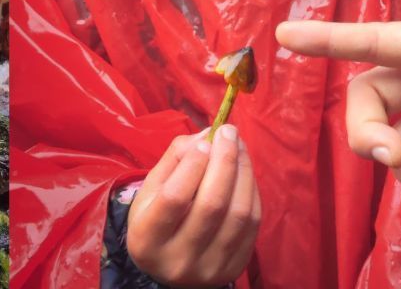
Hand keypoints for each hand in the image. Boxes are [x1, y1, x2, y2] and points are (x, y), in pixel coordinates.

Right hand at [126, 125, 259, 286]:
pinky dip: (252, 190)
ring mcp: (210, 267)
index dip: (192, 166)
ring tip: (239, 146)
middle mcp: (178, 259)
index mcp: (147, 239)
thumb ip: (175, 159)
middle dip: (224, 161)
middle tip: (229, 132)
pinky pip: (252, 223)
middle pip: (211, 205)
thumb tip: (209, 134)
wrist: (170, 268)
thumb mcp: (151, 190)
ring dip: (243, 172)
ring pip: (238, 214)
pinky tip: (244, 171)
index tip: (205, 141)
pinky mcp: (235, 268)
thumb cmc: (156, 220)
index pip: (174, 198)